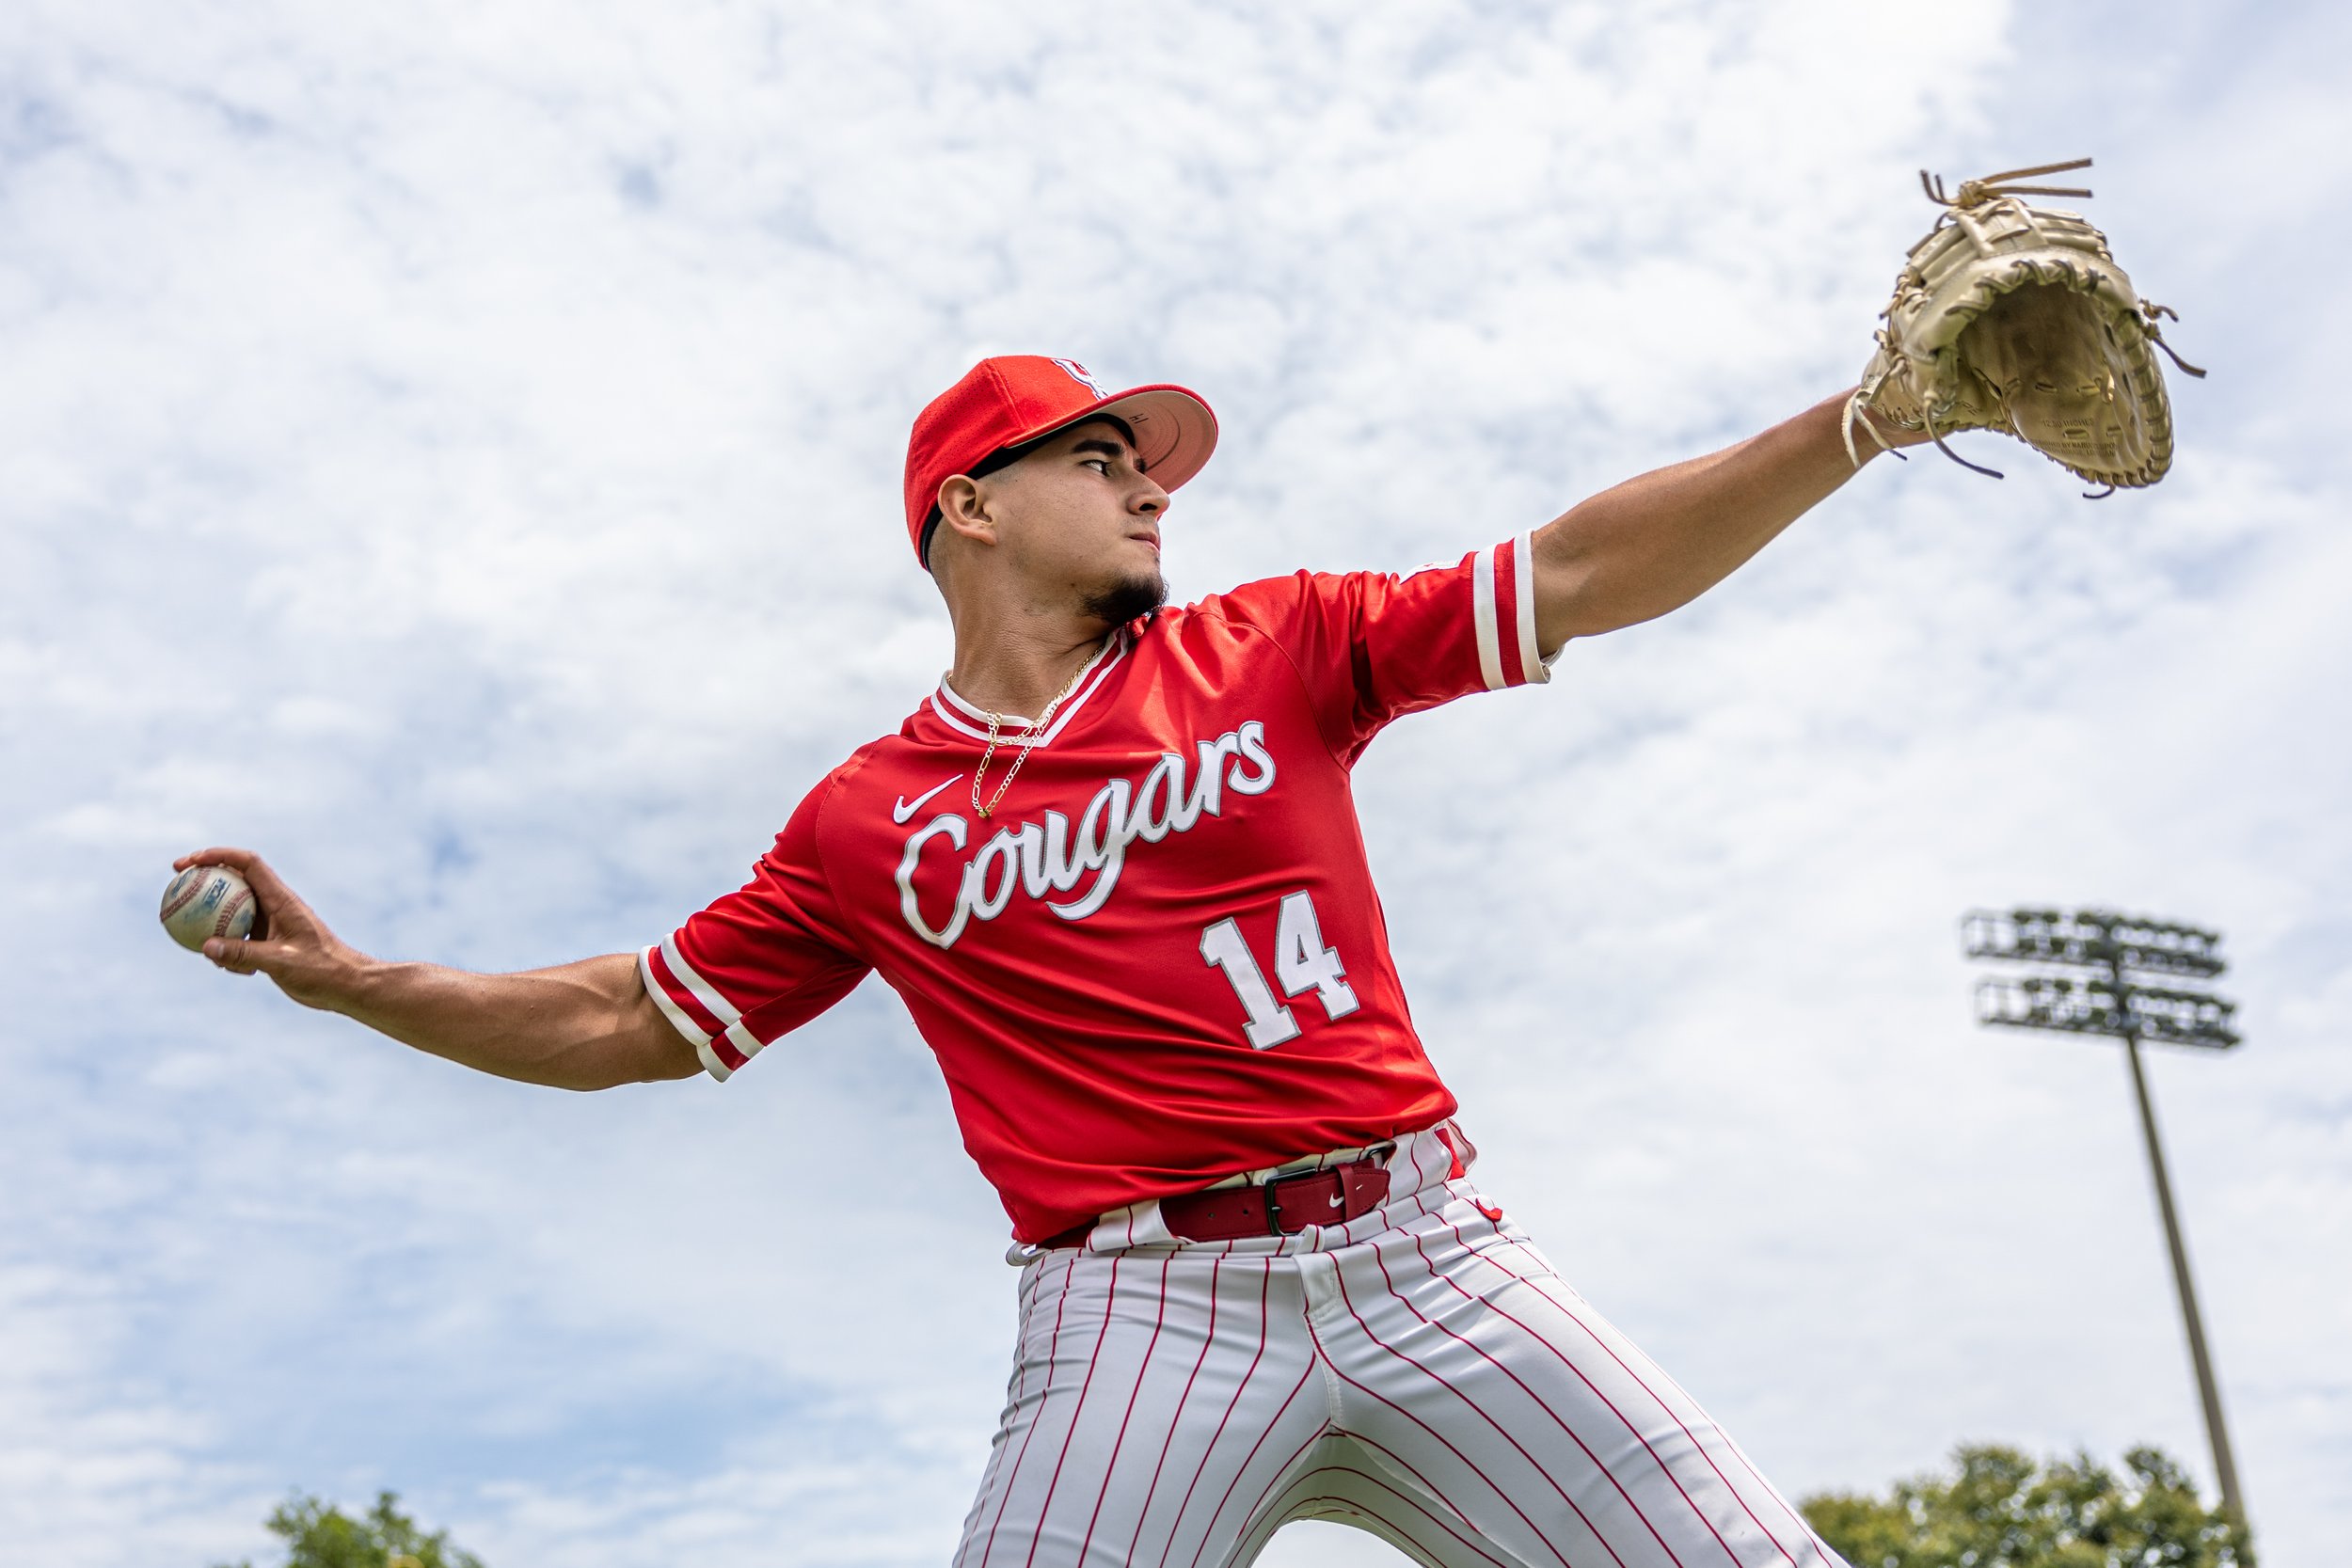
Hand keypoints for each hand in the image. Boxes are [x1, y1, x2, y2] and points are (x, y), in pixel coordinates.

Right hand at [169, 848, 366, 1011]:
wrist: (346, 985)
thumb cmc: (323, 969)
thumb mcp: (282, 962)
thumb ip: (245, 954)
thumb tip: (206, 947)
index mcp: (282, 899)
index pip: (248, 863)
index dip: (218, 855)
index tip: (189, 862)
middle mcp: (275, 906)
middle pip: (234, 881)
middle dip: (205, 879)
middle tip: (174, 884)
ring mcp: (271, 924)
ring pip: (232, 911)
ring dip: (211, 919)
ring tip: (187, 933)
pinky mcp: (269, 943)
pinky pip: (238, 937)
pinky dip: (226, 947)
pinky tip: (225, 967)